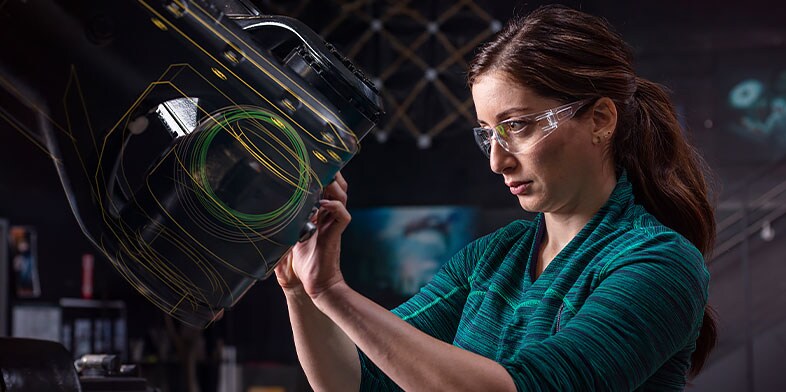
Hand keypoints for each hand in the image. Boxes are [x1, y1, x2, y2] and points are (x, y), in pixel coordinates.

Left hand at [274, 172, 350, 298]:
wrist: (315, 283)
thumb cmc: (303, 262)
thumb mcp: (290, 236)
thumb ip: (285, 222)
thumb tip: (263, 210)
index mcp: (320, 214)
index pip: (327, 189)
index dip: (324, 176)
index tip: (312, 164)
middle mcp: (329, 216)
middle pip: (339, 187)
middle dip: (332, 174)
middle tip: (320, 165)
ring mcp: (333, 224)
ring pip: (342, 197)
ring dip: (334, 186)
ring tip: (324, 179)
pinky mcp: (336, 234)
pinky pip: (342, 215)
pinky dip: (334, 206)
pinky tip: (322, 204)